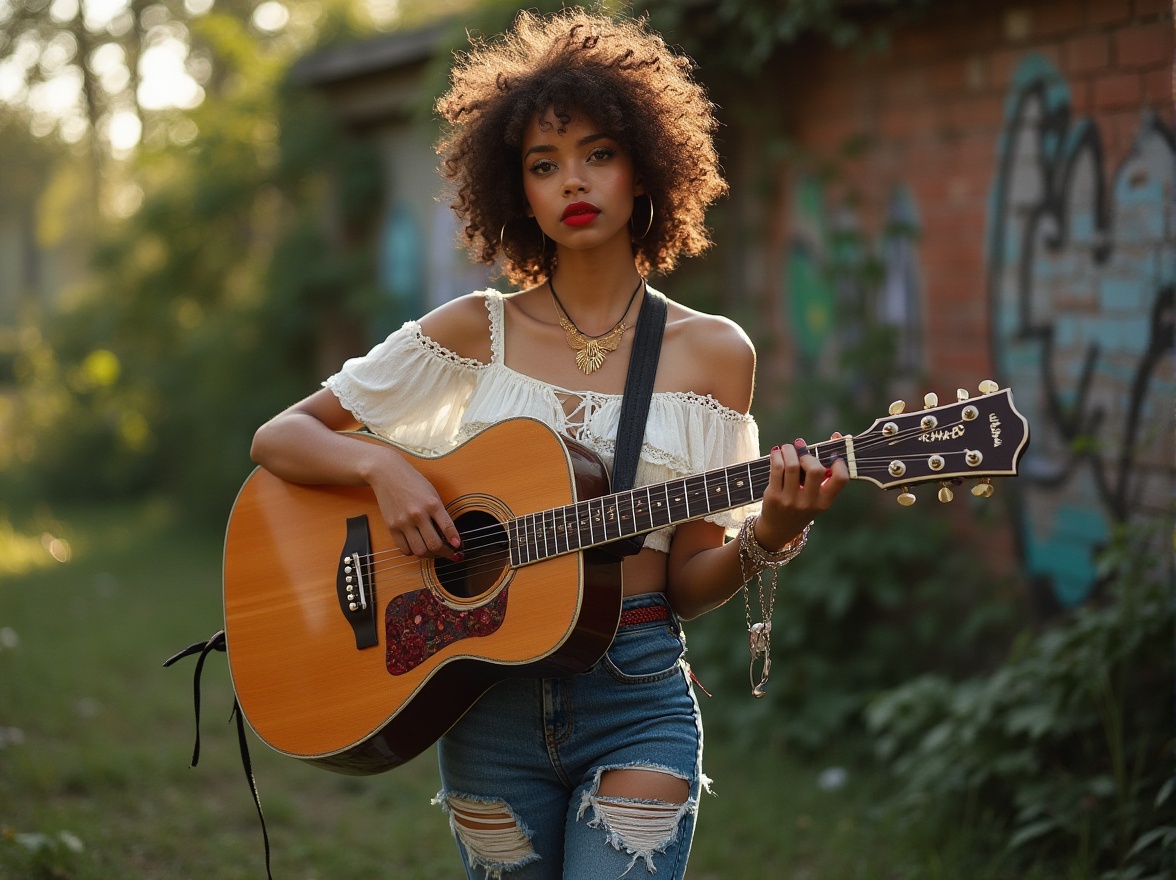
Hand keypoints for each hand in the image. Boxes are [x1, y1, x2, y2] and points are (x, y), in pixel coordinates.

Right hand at [366, 451, 463, 559]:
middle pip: (434, 545)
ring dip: (429, 555)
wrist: (387, 473)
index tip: (458, 547)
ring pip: (419, 551)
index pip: (448, 528)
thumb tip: (449, 535)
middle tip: (448, 552)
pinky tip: (417, 546)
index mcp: (432, 504)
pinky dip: (413, 551)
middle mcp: (418, 514)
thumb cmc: (412, 481)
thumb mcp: (432, 493)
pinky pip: (404, 549)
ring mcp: (403, 522)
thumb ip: (440, 512)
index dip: (455, 541)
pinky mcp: (391, 527)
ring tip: (432, 551)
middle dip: (444, 552)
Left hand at [754, 433, 848, 550]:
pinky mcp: (774, 496)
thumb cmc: (802, 504)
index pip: (841, 479)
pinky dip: (777, 456)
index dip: (839, 463)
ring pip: (792, 466)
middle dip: (808, 455)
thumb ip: (826, 470)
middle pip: (815, 470)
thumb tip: (837, 435)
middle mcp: (809, 502)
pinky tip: (777, 453)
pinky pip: (777, 469)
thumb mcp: (817, 494)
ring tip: (788, 447)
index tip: (831, 455)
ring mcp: (790, 500)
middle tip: (801, 451)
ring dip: (790, 450)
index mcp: (825, 502)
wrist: (778, 528)